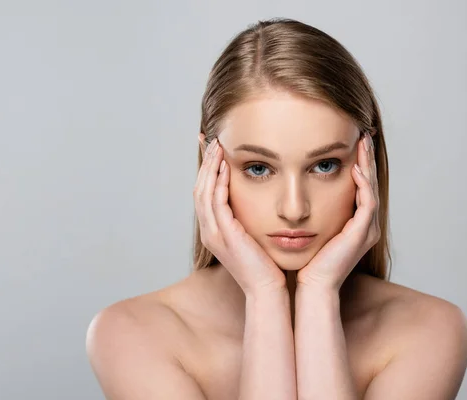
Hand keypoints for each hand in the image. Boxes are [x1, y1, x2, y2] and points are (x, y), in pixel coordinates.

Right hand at [194, 136, 286, 294]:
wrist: (267, 289)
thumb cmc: (265, 265)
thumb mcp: (253, 236)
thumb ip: (248, 218)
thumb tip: (256, 199)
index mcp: (213, 231)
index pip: (204, 194)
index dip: (206, 170)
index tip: (212, 149)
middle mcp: (208, 231)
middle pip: (199, 189)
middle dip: (205, 162)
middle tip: (211, 139)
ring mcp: (213, 234)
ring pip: (204, 192)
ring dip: (210, 167)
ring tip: (218, 146)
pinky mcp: (225, 234)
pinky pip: (216, 203)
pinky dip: (218, 183)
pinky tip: (226, 167)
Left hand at [296, 132, 380, 291]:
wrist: (312, 284)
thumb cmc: (307, 260)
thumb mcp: (310, 228)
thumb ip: (311, 211)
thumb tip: (295, 193)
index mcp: (355, 222)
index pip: (360, 185)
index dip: (357, 163)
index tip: (350, 141)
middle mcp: (365, 224)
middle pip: (369, 182)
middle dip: (366, 158)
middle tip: (362, 134)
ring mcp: (366, 228)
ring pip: (371, 188)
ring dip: (367, 164)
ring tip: (362, 143)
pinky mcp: (362, 233)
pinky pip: (367, 202)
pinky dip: (363, 184)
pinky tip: (354, 168)